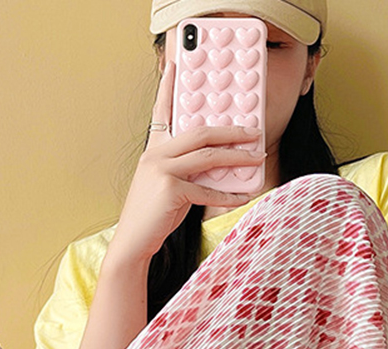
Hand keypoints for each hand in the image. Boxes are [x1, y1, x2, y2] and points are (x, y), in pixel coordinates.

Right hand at [107, 58, 267, 264]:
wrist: (131, 243)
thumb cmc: (151, 218)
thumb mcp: (167, 187)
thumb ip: (187, 171)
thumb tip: (217, 167)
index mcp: (153, 151)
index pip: (162, 114)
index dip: (168, 89)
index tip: (175, 66)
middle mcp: (155, 155)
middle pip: (199, 132)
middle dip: (230, 130)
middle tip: (253, 131)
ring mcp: (162, 171)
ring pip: (207, 157)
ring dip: (236, 157)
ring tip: (256, 158)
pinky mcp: (170, 190)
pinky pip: (207, 190)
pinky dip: (228, 195)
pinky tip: (244, 196)